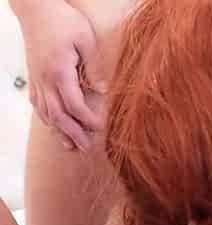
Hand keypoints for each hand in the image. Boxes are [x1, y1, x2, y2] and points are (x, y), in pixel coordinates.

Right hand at [17, 1, 104, 151]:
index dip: (88, 120)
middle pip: (59, 116)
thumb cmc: (63, 20)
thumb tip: (103, 90)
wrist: (36, 9)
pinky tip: (54, 127)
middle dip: (73, 134)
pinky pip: (38, 104)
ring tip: (71, 146)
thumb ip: (94, 67)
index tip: (101, 128)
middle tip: (86, 149)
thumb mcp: (86, 39)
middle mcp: (45, 80)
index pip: (74, 105)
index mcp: (60, 72)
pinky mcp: (34, 78)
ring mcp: (37, 80)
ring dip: (59, 131)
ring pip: (46, 113)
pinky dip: (47, 119)